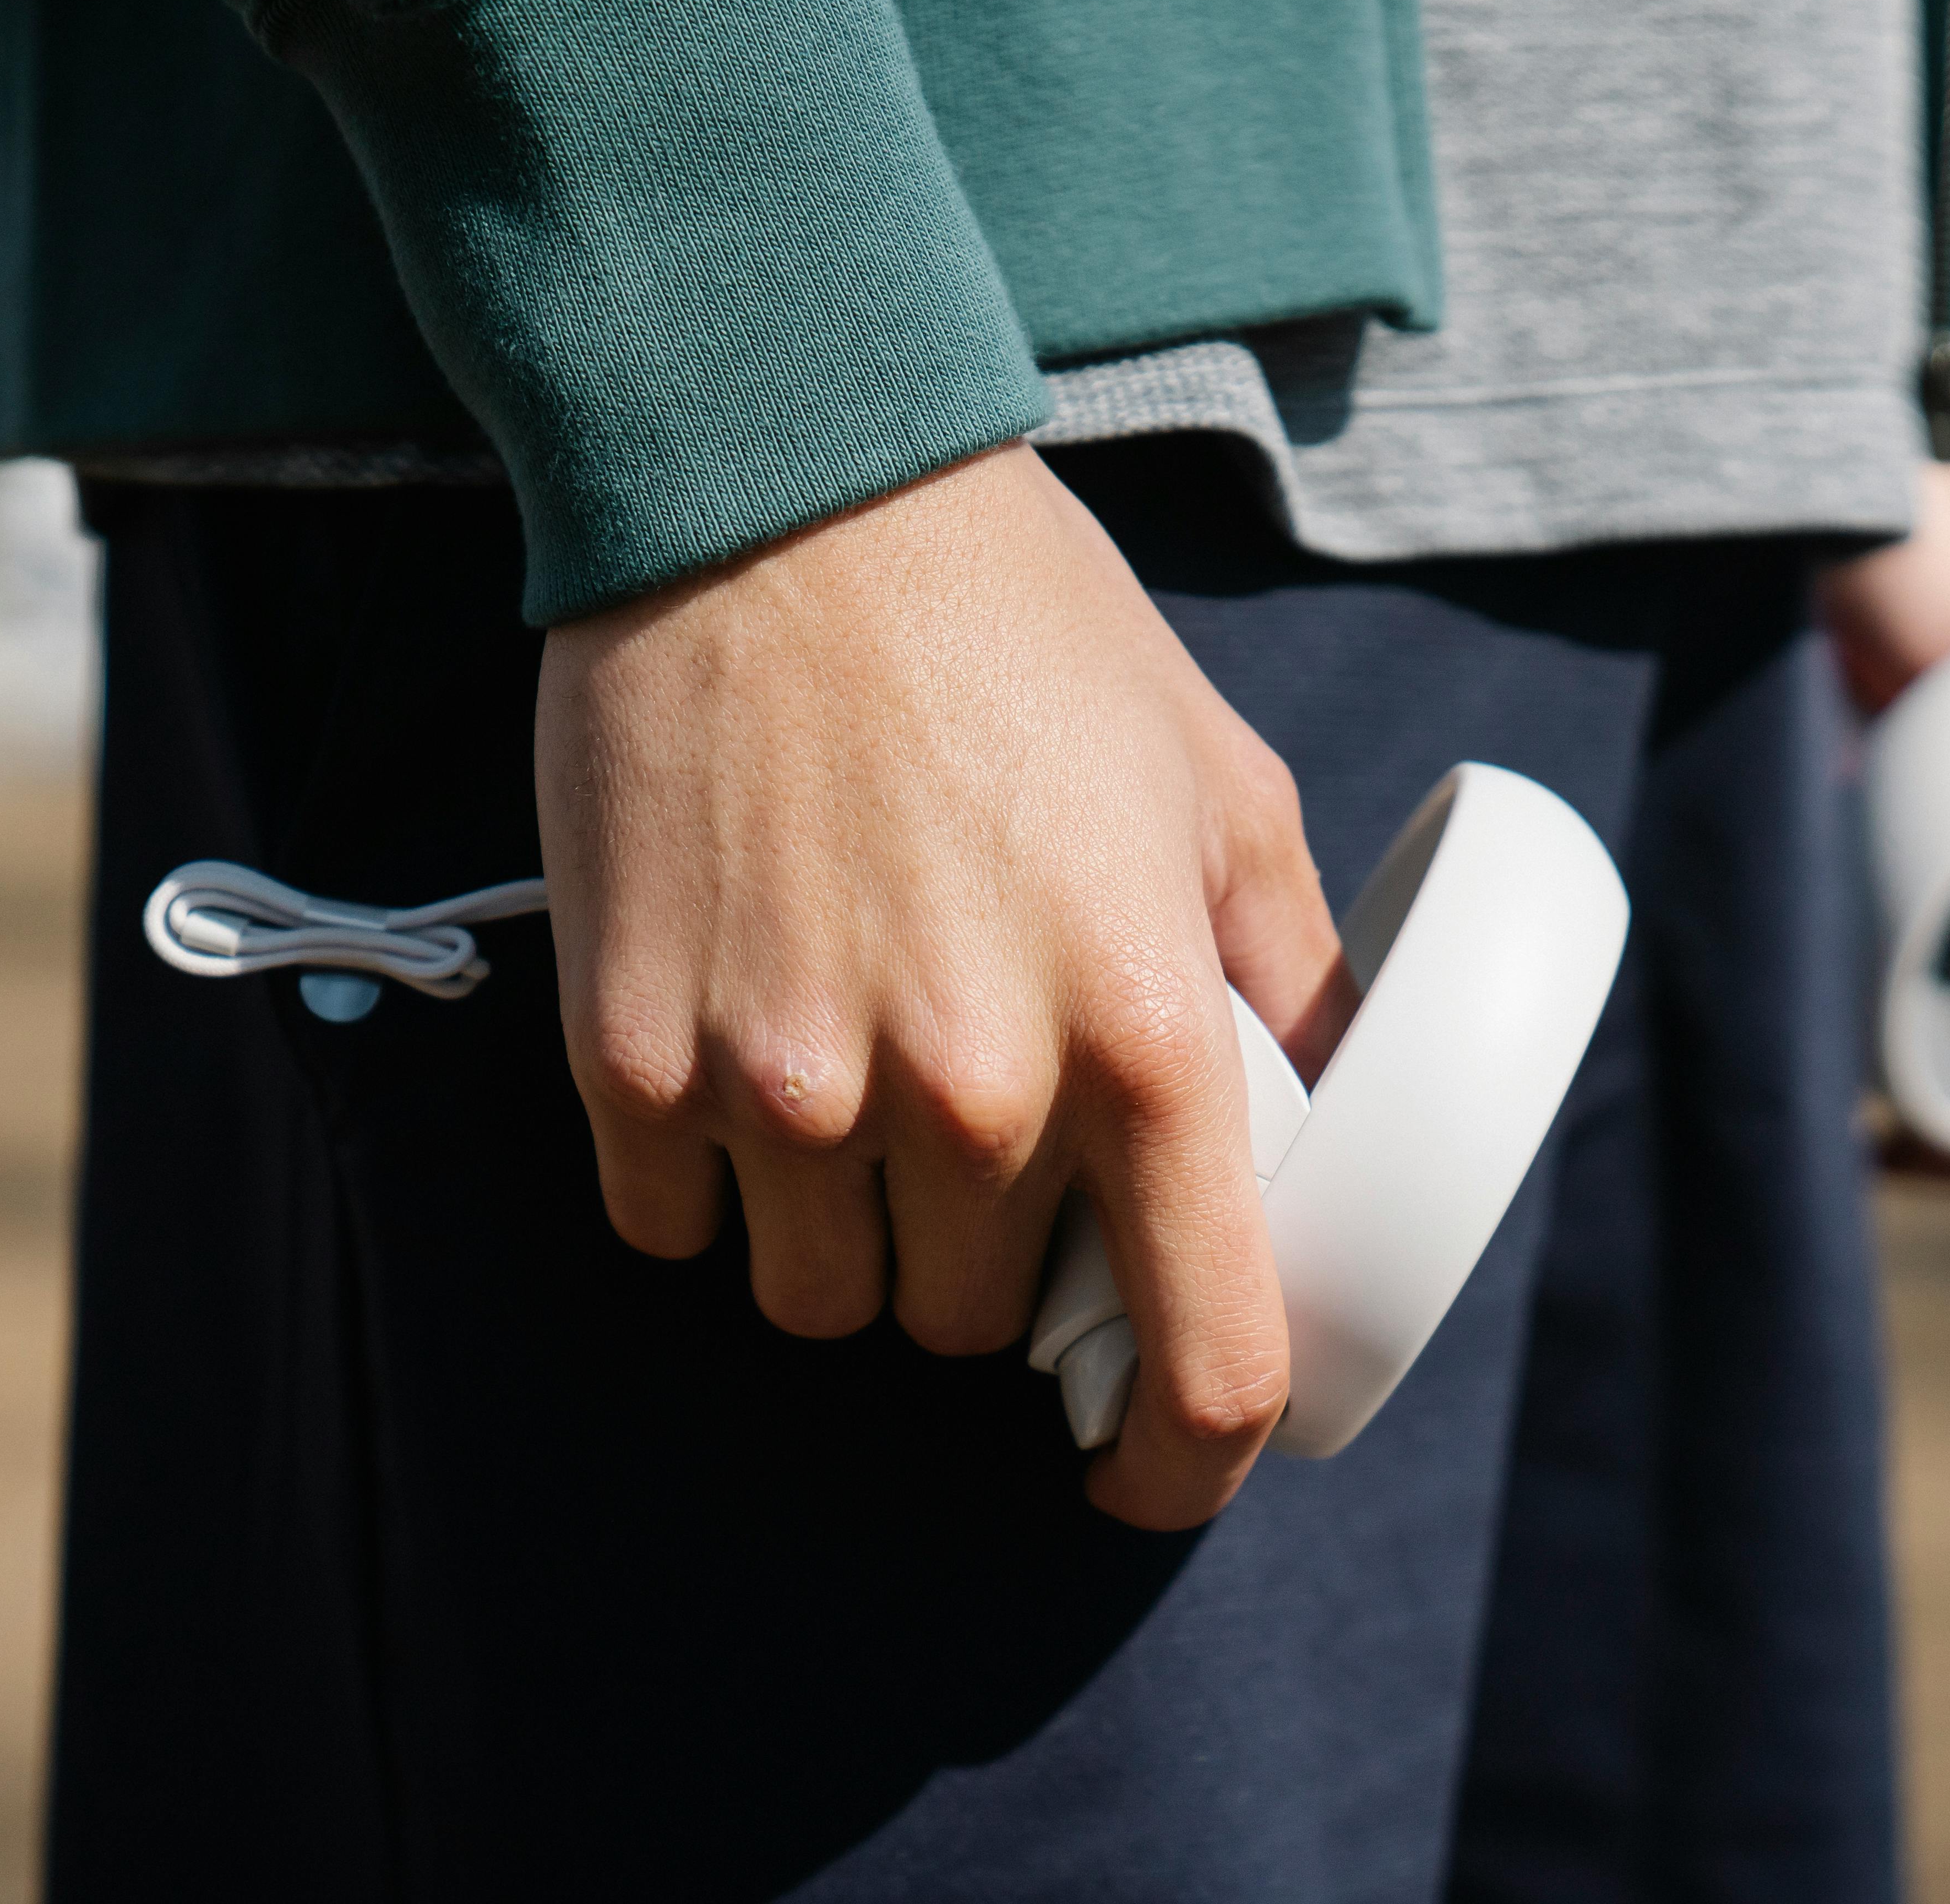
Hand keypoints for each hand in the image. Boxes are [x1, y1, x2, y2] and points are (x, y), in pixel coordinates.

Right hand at [535, 443, 1356, 1527]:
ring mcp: (782, 1081)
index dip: (1187, 1459)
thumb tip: (1319, 1106)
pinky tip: (734, 1046)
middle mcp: (964, 1089)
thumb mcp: (1217, 777)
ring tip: (845, 1075)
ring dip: (842, 1231)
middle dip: (984, 1259)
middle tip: (972, 1128)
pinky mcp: (630, 1053)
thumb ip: (1283, 968)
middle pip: (968, 1326)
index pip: (1199, 1357)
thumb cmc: (1020, 622)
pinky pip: (671, 1226)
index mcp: (1139, 1033)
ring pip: (816, 1299)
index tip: (1147, 1464)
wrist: (782, 485)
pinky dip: (708, 1180)